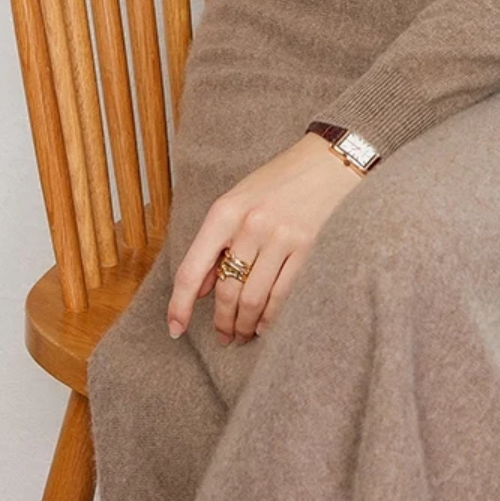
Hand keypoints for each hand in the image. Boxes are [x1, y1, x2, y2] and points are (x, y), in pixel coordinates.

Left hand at [166, 132, 365, 344]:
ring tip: (240, 335)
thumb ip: (215, 243)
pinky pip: (282, 295)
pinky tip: (263, 325)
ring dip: (243, 326)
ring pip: (253, 299)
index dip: (180, 305)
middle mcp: (250, 225)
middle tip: (221, 337)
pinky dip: (269, 318)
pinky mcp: (306, 248)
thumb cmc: (275, 182)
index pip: (193, 268)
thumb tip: (199, 289)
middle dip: (221, 322)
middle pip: (227, 291)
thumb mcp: (236, 201)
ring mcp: (280, 237)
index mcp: (225, 212)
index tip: (175, 329)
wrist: (324, 163)